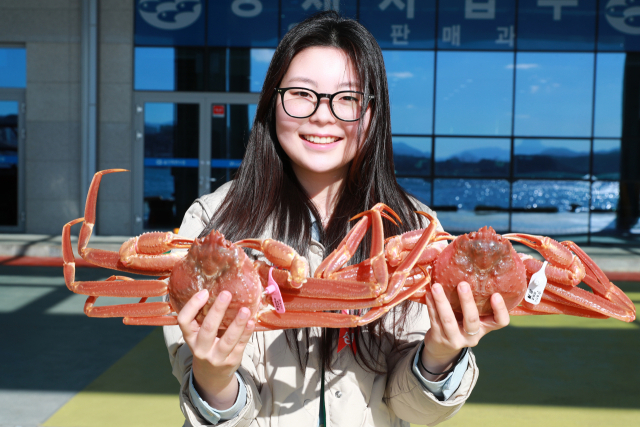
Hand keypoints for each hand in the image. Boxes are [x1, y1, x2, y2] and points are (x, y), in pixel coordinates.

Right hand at [177, 289, 254, 409]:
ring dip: (237, 324)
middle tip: (226, 294)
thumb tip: (219, 290)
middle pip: (208, 329)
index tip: (204, 292)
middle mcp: (201, 348)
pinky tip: (251, 322)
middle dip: (217, 311)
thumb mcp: (198, 336)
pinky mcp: (231, 361)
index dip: (192, 306)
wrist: (211, 376)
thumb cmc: (206, 346)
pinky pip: (240, 346)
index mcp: (190, 338)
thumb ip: (204, 318)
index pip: (184, 321)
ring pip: (227, 340)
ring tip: (245, 310)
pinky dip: (246, 333)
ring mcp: (216, 357)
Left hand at [420, 281, 509, 380]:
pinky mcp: (440, 338)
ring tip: (436, 287)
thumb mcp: (470, 317)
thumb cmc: (460, 324)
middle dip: (467, 301)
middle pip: (472, 320)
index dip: (500, 310)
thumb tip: (468, 270)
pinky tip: (428, 294)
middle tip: (462, 284)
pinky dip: (431, 306)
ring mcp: (456, 339)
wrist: (442, 348)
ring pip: (448, 320)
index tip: (496, 295)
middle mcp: (473, 336)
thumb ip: (473, 302)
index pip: (500, 322)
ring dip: (441, 301)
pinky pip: (434, 320)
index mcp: (485, 327)